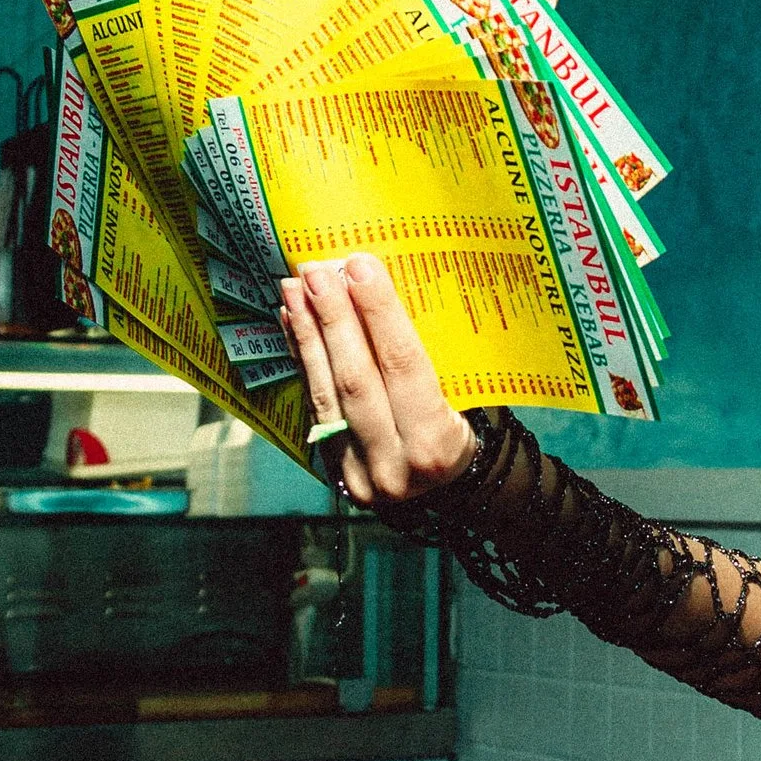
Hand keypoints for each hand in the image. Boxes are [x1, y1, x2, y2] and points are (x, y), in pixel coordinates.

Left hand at [280, 259, 477, 511]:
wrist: (448, 493)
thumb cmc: (463, 430)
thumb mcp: (468, 399)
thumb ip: (430, 357)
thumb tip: (381, 289)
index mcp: (436, 444)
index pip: (403, 367)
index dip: (379, 314)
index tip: (360, 267)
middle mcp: (393, 464)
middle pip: (356, 379)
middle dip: (334, 318)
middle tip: (317, 271)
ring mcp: (358, 472)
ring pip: (326, 394)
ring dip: (307, 334)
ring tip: (294, 288)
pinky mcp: (333, 470)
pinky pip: (314, 405)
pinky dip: (302, 359)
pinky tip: (292, 321)